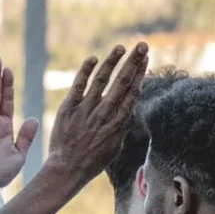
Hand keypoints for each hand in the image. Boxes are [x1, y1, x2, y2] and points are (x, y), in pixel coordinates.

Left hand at [46, 42, 150, 186]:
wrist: (68, 167)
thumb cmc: (93, 160)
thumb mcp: (115, 147)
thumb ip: (121, 126)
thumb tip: (128, 109)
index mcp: (118, 124)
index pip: (132, 93)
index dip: (140, 74)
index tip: (145, 60)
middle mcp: (105, 114)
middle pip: (122, 83)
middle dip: (133, 62)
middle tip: (142, 46)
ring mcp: (87, 109)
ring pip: (102, 80)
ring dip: (113, 62)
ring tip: (121, 48)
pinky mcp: (70, 107)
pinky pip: (79, 85)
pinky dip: (86, 71)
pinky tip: (94, 59)